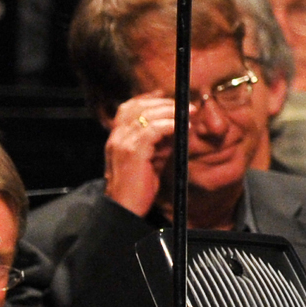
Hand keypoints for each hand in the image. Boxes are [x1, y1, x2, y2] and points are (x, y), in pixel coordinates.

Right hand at [101, 92, 178, 217]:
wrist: (126, 209)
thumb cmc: (139, 187)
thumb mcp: (151, 158)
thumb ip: (160, 142)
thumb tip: (178, 126)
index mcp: (116, 138)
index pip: (128, 108)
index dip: (148, 99)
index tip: (167, 96)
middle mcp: (116, 137)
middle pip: (138, 107)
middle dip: (164, 103)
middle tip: (186, 106)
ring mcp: (122, 143)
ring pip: (146, 115)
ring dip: (170, 112)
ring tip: (189, 113)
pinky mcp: (132, 152)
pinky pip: (153, 130)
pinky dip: (170, 124)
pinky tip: (182, 126)